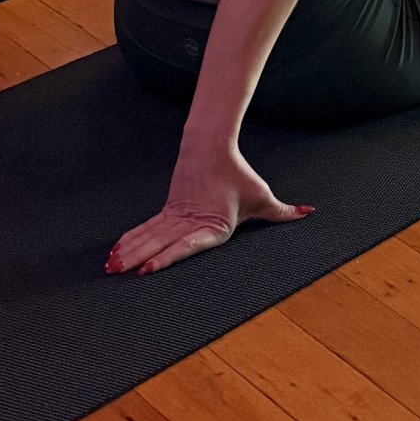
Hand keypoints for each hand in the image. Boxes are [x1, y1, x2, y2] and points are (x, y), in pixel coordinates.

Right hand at [108, 137, 308, 274]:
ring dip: (129, 251)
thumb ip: (282, 212)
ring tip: (111, 267)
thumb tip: (307, 213)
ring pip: (149, 236)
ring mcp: (175, 216)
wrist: (211, 147)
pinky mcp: (168, 210)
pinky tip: (116, 251)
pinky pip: (146, 228)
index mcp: (212, 225)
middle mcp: (189, 223)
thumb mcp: (262, 197)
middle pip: (160, 242)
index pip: (186, 244)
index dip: (167, 257)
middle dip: (139, 259)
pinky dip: (131, 239)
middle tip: (119, 273)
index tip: (149, 269)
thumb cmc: (239, 175)